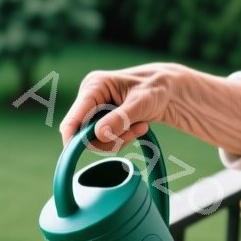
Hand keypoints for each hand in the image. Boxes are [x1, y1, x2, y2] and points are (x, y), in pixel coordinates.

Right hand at [59, 64, 180, 151]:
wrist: (168, 90)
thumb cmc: (157, 88)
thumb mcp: (142, 103)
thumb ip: (120, 119)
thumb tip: (99, 135)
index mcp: (94, 86)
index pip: (74, 117)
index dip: (72, 137)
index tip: (73, 154)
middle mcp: (89, 97)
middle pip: (83, 133)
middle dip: (108, 138)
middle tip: (134, 132)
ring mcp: (95, 109)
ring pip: (94, 140)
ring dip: (118, 140)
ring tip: (140, 127)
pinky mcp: (102, 120)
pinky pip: (104, 140)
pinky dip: (121, 139)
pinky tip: (137, 128)